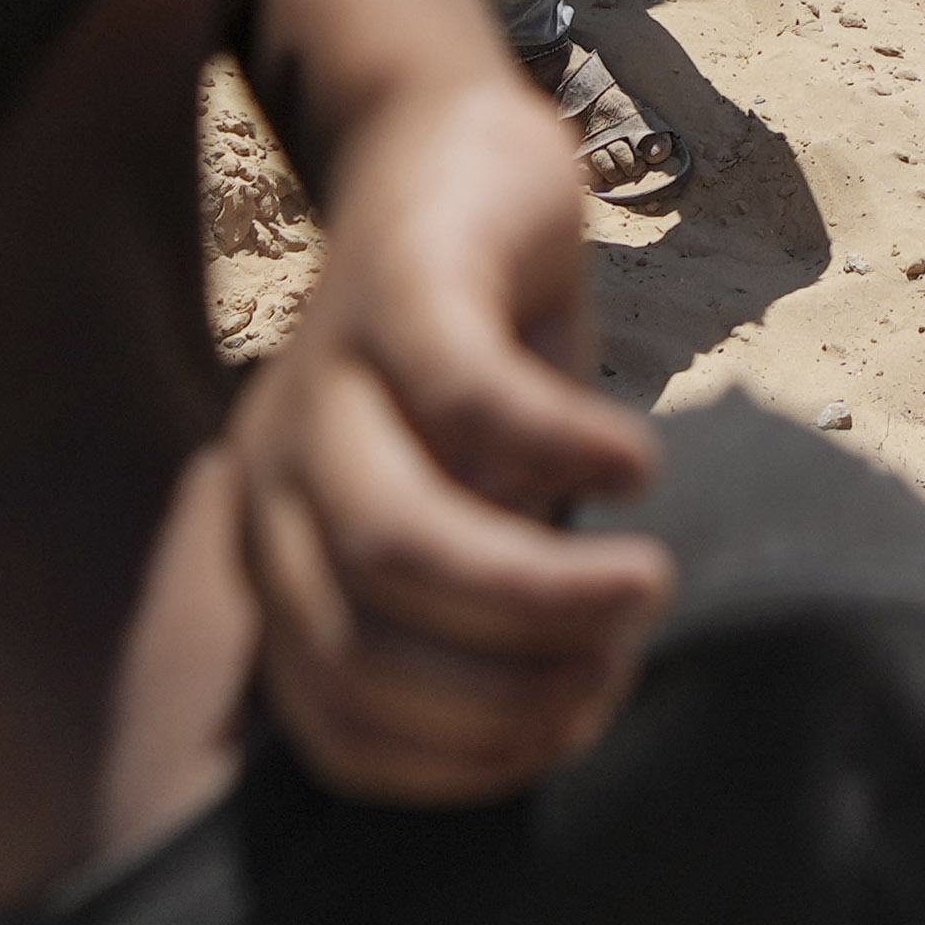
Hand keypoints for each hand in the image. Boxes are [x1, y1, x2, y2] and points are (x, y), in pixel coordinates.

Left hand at [226, 62, 669, 801]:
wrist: (450, 161)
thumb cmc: (480, 363)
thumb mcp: (475, 501)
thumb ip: (486, 601)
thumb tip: (563, 710)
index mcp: (285, 559)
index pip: (337, 728)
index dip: (466, 762)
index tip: (574, 731)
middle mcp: (276, 483)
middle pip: (363, 652)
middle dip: (511, 695)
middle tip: (622, 660)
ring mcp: (325, 380)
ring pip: (398, 542)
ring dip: (542, 596)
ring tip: (648, 582)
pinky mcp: (396, 286)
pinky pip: (472, 402)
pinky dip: (572, 452)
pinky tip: (639, 463)